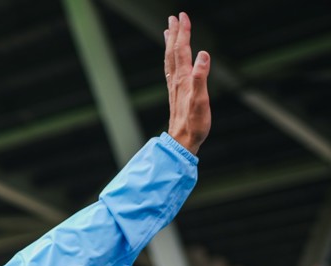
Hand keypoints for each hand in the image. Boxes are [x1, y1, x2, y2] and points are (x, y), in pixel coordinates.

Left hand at [164, 13, 210, 154]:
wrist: (182, 140)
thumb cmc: (194, 123)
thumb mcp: (201, 100)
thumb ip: (202, 77)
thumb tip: (203, 54)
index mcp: (184, 79)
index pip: (182, 50)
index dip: (183, 32)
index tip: (182, 16)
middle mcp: (176, 80)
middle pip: (173, 52)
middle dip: (175, 33)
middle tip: (174, 17)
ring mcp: (175, 86)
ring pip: (170, 60)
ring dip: (170, 44)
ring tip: (169, 31)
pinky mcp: (176, 93)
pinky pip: (171, 70)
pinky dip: (171, 59)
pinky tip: (172, 59)